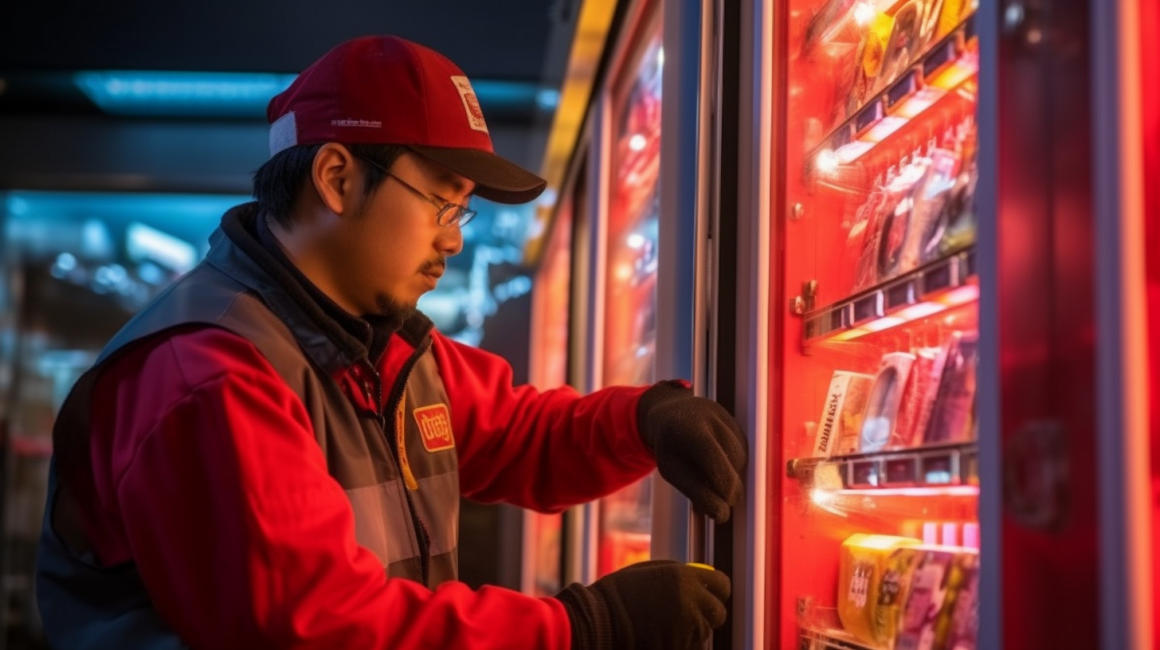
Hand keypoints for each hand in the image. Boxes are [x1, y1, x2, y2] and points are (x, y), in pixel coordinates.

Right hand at [556, 560, 729, 649]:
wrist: (598, 621)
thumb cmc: (619, 593)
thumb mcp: (651, 572)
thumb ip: (679, 575)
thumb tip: (701, 577)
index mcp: (685, 577)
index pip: (722, 585)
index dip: (717, 590)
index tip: (711, 594)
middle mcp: (691, 603)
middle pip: (718, 613)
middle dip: (707, 614)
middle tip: (690, 614)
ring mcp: (686, 629)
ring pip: (703, 633)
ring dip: (692, 631)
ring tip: (665, 625)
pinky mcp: (677, 648)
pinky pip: (689, 646)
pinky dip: (680, 643)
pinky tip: (659, 637)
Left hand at [638, 380, 746, 521]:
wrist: (672, 415)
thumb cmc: (670, 448)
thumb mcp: (671, 471)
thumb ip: (695, 491)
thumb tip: (722, 514)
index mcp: (687, 428)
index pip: (713, 458)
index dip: (722, 488)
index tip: (721, 514)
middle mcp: (710, 417)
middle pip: (732, 462)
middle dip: (728, 490)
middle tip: (717, 505)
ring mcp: (727, 418)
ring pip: (741, 461)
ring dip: (731, 479)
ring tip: (711, 482)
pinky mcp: (738, 424)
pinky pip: (744, 455)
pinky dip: (734, 468)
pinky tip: (718, 467)